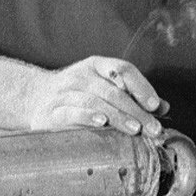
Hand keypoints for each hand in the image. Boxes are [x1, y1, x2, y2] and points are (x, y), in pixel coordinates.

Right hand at [20, 57, 164, 138]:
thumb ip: (132, 97)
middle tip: (153, 128)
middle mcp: (80, 75)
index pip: (122, 69)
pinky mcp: (52, 112)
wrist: (32, 99)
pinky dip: (88, 117)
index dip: (141, 86)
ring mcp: (64, 92)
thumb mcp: (102, 88)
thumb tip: (163, 107)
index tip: (155, 105)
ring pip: (95, 101)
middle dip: (136, 110)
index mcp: (95, 66)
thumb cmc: (76, 96)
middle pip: (112, 90)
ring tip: (135, 130)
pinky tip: (102, 124)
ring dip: (118, 116)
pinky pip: (72, 112)